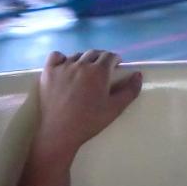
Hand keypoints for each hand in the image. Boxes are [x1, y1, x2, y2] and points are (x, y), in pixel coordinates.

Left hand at [33, 50, 141, 165]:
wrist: (60, 131)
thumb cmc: (90, 122)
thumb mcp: (115, 108)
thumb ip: (130, 91)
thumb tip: (138, 74)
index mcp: (99, 72)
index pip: (110, 56)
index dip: (115, 59)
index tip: (116, 65)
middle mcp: (81, 64)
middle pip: (94, 53)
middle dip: (101, 58)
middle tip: (102, 68)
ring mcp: (63, 67)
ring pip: (76, 55)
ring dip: (83, 59)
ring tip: (85, 70)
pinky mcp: (48, 72)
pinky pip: (55, 56)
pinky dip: (61, 58)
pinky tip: (64, 66)